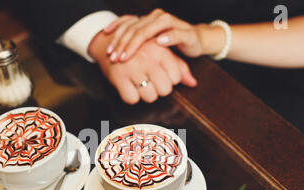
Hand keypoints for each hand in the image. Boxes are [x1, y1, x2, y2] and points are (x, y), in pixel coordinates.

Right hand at [88, 29, 196, 104]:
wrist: (109, 44)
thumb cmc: (139, 50)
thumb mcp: (160, 52)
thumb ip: (179, 67)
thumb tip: (193, 83)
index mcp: (160, 51)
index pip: (176, 77)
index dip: (170, 80)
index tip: (160, 74)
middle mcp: (148, 59)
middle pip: (165, 90)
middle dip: (159, 89)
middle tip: (150, 81)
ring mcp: (133, 69)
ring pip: (150, 97)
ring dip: (145, 94)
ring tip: (139, 83)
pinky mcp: (119, 78)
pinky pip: (132, 99)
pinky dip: (131, 96)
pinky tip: (129, 86)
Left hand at [103, 9, 224, 62]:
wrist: (196, 41)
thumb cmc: (169, 44)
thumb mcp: (149, 46)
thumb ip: (134, 46)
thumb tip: (111, 55)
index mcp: (147, 20)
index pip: (127, 24)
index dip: (115, 35)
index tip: (107, 49)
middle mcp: (157, 18)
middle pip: (135, 28)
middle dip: (122, 44)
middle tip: (114, 57)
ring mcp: (171, 23)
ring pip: (150, 29)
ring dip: (137, 43)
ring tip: (127, 55)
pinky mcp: (185, 32)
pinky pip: (174, 33)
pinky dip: (167, 37)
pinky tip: (158, 43)